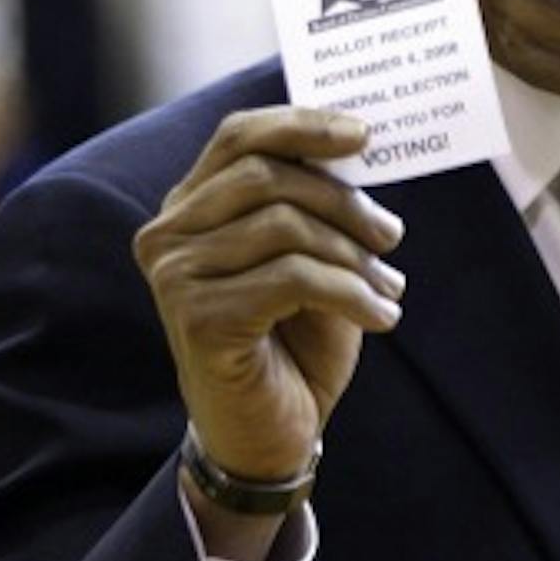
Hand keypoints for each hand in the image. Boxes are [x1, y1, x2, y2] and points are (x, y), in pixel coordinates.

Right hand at [132, 109, 405, 497]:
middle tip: (391, 235)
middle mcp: (168, 235)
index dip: (302, 124)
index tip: (365, 134)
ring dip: (353, 256)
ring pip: (285, 226)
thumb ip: (316, 204)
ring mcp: (175, 276)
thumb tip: (358, 144)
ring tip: (389, 286)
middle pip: (266, 176)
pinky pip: (292, 278)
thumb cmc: (292, 342)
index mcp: (189, 208)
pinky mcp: (198, 317)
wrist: (270, 436)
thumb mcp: (311, 260)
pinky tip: (383, 317)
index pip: (239, 136)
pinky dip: (351, 293)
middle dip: (342, 201)